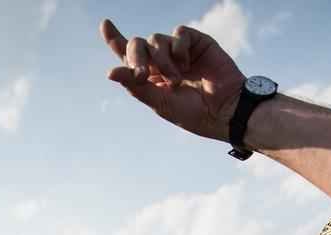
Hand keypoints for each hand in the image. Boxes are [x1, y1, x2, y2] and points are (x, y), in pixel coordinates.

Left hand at [100, 19, 244, 141]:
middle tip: (143, 74)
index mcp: (150, 77)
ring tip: (177, 79)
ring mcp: (179, 51)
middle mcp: (162, 61)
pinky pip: (178, 34)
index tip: (105, 24)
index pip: (128, 55)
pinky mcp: (196, 42)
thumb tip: (110, 73)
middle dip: (136, 57)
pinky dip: (178, 49)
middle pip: (137, 44)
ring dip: (162, 60)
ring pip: (156, 39)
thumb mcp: (160, 103)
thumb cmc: (194, 113)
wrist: (226, 110)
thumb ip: (136, 86)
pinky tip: (187, 65)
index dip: (115, 39)